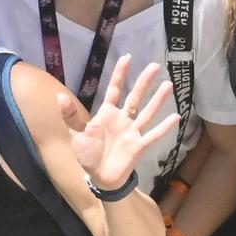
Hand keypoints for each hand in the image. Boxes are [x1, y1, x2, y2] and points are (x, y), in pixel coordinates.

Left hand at [59, 54, 179, 191]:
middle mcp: (123, 119)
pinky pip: (153, 135)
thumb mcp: (76, 134)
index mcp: (107, 114)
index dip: (120, 74)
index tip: (127, 58)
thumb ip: (70, 116)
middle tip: (155, 66)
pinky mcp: (139, 146)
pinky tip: (176, 117)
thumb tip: (59, 96)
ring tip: (169, 85)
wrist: (99, 177)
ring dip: (158, 100)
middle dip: (144, 82)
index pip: (115, 90)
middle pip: (135, 97)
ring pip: (147, 112)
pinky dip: (164, 127)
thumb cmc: (89, 154)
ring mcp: (132, 132)